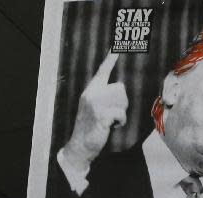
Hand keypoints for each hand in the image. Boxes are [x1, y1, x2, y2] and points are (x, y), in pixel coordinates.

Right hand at [59, 52, 127, 175]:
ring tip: (112, 120)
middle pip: (120, 89)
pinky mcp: (100, 115)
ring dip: (121, 113)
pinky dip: (120, 122)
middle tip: (114, 114)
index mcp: (91, 90)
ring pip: (121, 101)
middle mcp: (92, 94)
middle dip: (122, 103)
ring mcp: (95, 104)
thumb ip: (103, 98)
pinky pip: (120, 114)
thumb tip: (120, 91)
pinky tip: (112, 126)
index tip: (116, 47)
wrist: (80, 145)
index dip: (110, 59)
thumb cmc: (91, 128)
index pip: (102, 71)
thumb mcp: (94, 109)